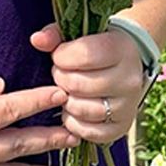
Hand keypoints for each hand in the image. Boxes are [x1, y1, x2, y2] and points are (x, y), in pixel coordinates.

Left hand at [30, 24, 145, 144]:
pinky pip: (89, 132)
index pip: (86, 55)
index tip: (58, 56)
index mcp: (121, 50)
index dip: (62, 56)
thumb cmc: (96, 46)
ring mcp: (127, 106)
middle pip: (80, 84)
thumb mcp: (79, 33)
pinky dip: (74, 122)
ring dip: (66, 101)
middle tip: (60, 74)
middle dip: (61, 78)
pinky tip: (72, 108)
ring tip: (67, 90)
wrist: (124, 64)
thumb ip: (56, 34)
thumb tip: (37, 40)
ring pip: (83, 110)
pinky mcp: (121, 127)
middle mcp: (129, 79)